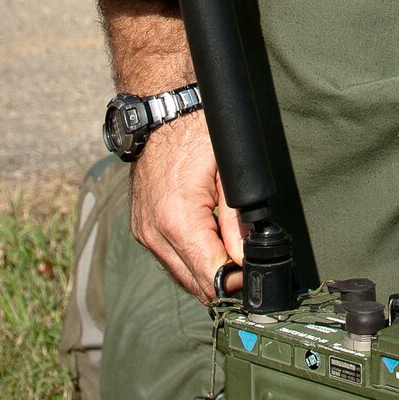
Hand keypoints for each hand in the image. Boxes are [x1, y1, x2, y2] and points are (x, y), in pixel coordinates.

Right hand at [129, 112, 244, 302]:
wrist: (160, 113)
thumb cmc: (196, 133)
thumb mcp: (227, 172)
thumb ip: (237, 219)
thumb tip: (247, 256)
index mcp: (178, 220)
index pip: (211, 277)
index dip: (238, 281)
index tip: (257, 269)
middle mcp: (155, 234)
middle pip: (197, 286)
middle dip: (226, 281)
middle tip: (249, 261)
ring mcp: (144, 233)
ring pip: (182, 277)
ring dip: (208, 272)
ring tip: (231, 249)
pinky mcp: (141, 229)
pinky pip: (170, 260)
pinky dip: (191, 259)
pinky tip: (209, 241)